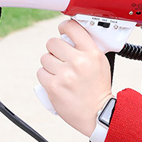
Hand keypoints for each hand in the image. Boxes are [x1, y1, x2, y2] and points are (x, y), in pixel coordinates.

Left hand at [37, 19, 113, 137]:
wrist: (98, 114)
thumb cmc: (99, 89)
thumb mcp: (101, 63)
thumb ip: (87, 48)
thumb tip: (70, 36)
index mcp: (92, 53)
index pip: (72, 28)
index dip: (64, 27)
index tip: (63, 31)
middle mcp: (78, 62)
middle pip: (53, 42)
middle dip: (55, 49)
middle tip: (61, 58)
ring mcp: (65, 74)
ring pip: (45, 58)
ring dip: (49, 64)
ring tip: (60, 73)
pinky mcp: (53, 87)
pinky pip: (41, 73)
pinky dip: (46, 77)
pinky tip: (55, 82)